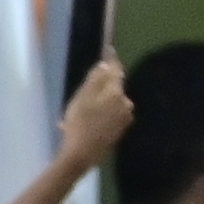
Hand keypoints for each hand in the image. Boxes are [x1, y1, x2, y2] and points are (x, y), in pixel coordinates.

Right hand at [50, 56, 131, 172]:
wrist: (83, 153)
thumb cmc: (79, 123)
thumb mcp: (82, 97)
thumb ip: (95, 80)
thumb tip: (105, 66)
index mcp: (117, 94)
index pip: (116, 71)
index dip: (111, 60)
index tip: (109, 50)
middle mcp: (126, 104)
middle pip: (113, 87)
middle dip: (99, 85)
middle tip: (82, 88)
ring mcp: (125, 118)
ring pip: (110, 102)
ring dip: (96, 101)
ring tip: (77, 108)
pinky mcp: (120, 129)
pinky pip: (109, 114)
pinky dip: (98, 113)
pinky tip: (83, 119)